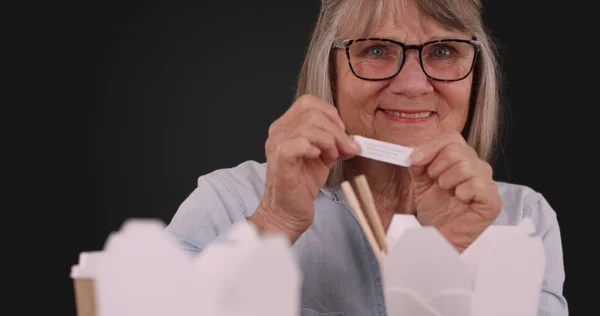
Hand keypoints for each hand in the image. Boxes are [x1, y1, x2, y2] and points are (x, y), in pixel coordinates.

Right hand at [249, 94, 360, 242]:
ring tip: (332, 157)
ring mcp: (277, 144)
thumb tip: (353, 139)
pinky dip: (317, 149)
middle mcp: (278, 132)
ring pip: (309, 126)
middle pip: (312, 113)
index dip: (330, 113)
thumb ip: (334, 144)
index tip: (342, 131)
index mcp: (286, 126)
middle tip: (345, 148)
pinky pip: (301, 142)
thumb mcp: (322, 158)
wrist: (287, 212)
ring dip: (329, 141)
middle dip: (336, 130)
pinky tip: (319, 159)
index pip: (308, 102)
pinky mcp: (281, 159)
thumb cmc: (300, 186)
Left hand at [408, 132, 501, 252]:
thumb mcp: (421, 182)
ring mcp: (488, 183)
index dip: (430, 147)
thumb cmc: (436, 210)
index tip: (414, 160)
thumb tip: (414, 152)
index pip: (451, 138)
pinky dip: (461, 192)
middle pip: (456, 150)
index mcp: (462, 158)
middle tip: (436, 184)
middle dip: (437, 168)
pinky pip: (476, 184)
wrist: (440, 237)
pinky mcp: (492, 200)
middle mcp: (478, 167)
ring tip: (447, 194)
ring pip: (465, 166)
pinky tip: (459, 201)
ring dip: (447, 182)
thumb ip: (419, 164)